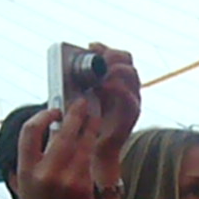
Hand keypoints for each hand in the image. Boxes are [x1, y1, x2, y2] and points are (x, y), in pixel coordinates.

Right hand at [14, 101, 99, 198]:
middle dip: (76, 115)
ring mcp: (67, 181)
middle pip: (64, 133)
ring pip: (83, 146)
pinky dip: (91, 154)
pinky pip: (89, 164)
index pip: (31, 131)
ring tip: (94, 119)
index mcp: (27, 168)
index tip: (55, 110)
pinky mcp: (83, 189)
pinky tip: (93, 145)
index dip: (44, 115)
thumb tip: (57, 127)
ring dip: (90, 129)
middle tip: (83, 103)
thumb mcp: (27, 179)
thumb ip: (39, 156)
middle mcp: (46, 173)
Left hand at [86, 43, 141, 168]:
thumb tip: (66, 66)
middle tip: (97, 57)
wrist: (93, 152)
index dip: (105, 48)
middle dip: (112, 55)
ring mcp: (132, 99)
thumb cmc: (85, 124)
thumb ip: (79, 82)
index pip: (117, 55)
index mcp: (116, 79)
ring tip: (101, 71)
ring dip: (116, 69)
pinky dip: (117, 88)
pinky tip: (103, 86)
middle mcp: (127, 86)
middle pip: (127, 59)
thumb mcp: (80, 97)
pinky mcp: (132, 114)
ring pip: (132, 74)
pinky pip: (130, 97)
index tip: (90, 46)